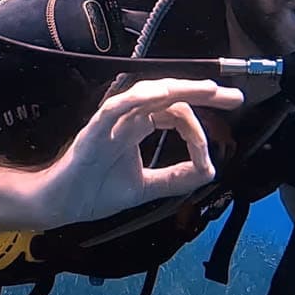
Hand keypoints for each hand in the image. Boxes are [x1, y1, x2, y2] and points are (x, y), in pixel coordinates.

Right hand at [35, 78, 243, 227]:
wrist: (62, 205)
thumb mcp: (147, 188)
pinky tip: (161, 95)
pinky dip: (137, 98)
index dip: (199, 128)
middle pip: (168, 95)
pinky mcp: (94, 130)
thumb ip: (176, 178)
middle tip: (232, 97)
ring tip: (206, 90)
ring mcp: (111, 121)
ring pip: (147, 93)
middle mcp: (127, 119)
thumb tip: (209, 171)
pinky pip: (117, 107)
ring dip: (179, 89)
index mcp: (138, 127)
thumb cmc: (95, 192)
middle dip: (203, 93)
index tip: (210, 155)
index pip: (176, 113)